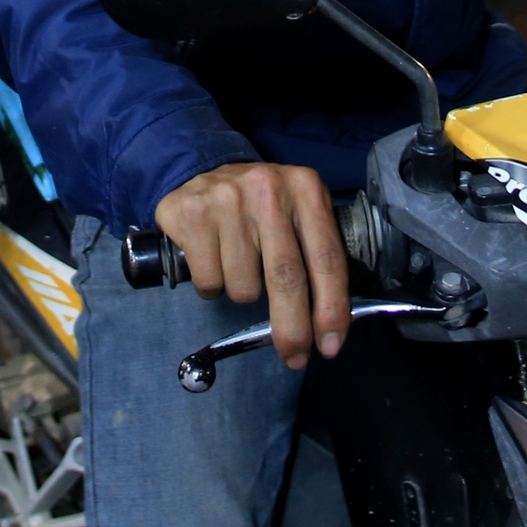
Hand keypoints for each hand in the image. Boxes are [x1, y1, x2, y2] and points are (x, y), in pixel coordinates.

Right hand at [153, 160, 349, 368]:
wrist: (205, 169)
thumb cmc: (261, 205)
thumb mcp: (298, 211)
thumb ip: (315, 253)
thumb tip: (329, 323)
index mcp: (307, 189)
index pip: (327, 258)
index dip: (331, 308)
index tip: (330, 344)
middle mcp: (270, 190)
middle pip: (287, 277)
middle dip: (293, 328)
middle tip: (295, 356)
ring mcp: (229, 200)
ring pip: (244, 287)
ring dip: (244, 294)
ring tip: (240, 268)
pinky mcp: (194, 215)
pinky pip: (210, 281)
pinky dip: (213, 286)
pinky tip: (214, 260)